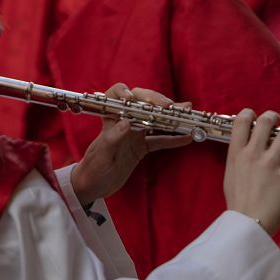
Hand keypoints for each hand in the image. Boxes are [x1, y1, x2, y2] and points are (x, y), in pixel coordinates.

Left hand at [71, 83, 192, 204]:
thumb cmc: (92, 170)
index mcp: (110, 120)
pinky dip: (173, 139)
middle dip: (157, 101)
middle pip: (142, 104)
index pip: (115, 96)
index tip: (133, 99)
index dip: (125, 93)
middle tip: (170, 106)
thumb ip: (112, 139)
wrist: (92, 187)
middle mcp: (123, 122)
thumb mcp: (101, 156)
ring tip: (186, 113)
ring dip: (170, 116)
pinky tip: (187, 138)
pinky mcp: (141, 148)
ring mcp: (134, 134)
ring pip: (154, 119)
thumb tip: (126, 122)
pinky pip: (160, 140)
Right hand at [223, 110, 279, 235]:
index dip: (249, 114)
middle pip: (265, 122)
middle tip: (278, 117)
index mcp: (236, 154)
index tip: (255, 116)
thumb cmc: (238, 203)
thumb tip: (246, 149)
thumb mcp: (231, 176)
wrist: (247, 223)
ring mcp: (270, 164)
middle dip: (273, 115)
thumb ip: (238, 159)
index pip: (241, 122)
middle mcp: (252, 154)